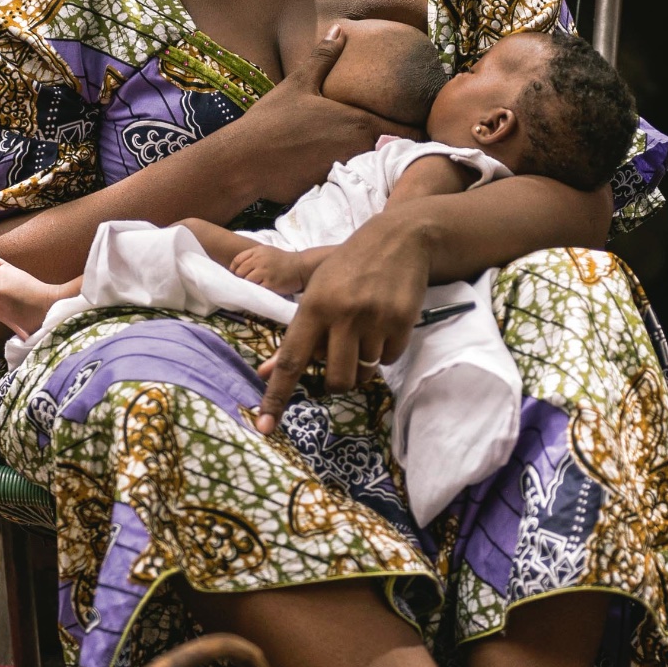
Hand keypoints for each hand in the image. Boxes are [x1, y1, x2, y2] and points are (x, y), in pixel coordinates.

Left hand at [230, 243, 308, 293]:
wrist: (301, 267)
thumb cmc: (283, 260)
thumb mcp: (267, 251)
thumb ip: (252, 256)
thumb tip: (236, 268)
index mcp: (257, 251)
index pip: (237, 260)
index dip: (233, 269)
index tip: (235, 275)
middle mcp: (259, 260)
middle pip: (239, 272)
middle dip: (241, 278)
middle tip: (246, 283)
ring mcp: (265, 272)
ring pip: (246, 281)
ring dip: (249, 285)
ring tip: (255, 286)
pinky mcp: (270, 284)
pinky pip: (257, 289)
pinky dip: (257, 291)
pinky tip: (261, 290)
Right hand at [240, 26, 415, 205]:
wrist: (244, 162)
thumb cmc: (272, 120)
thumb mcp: (299, 84)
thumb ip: (323, 58)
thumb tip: (338, 30)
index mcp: (360, 123)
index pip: (408, 131)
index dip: (418, 131)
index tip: (420, 127)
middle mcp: (360, 150)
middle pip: (396, 154)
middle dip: (400, 150)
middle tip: (401, 145)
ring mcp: (348, 173)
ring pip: (376, 171)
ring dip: (380, 166)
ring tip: (379, 160)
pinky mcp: (332, 190)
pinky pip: (354, 185)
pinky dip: (357, 180)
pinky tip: (348, 175)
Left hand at [254, 212, 428, 431]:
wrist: (398, 240)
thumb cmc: (348, 267)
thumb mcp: (315, 291)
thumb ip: (295, 334)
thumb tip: (266, 371)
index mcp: (314, 306)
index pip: (290, 360)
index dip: (277, 395)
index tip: (265, 426)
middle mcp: (343, 314)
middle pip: (335, 379)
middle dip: (337, 382)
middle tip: (341, 363)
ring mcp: (374, 319)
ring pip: (365, 371)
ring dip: (363, 363)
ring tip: (365, 332)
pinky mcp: (402, 322)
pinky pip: (389, 359)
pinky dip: (385, 350)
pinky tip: (384, 324)